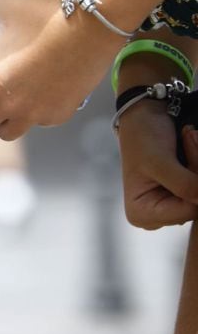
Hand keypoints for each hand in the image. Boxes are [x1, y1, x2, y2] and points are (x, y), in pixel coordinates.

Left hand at [0, 0, 121, 139]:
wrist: (95, 26)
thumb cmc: (44, 16)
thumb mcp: (7, 1)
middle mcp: (9, 106)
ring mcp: (36, 115)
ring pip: (8, 132)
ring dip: (3, 119)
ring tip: (8, 99)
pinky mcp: (59, 115)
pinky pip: (39, 123)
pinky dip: (34, 113)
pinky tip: (38, 93)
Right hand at [118, 105, 197, 229]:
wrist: (144, 116)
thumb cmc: (143, 137)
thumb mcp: (160, 162)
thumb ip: (185, 186)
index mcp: (142, 214)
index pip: (188, 211)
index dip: (197, 184)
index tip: (191, 152)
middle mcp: (156, 217)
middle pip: (196, 204)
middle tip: (191, 139)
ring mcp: (170, 207)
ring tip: (190, 138)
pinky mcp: (181, 195)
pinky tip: (191, 146)